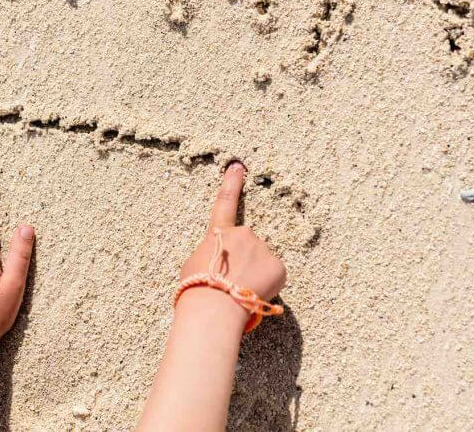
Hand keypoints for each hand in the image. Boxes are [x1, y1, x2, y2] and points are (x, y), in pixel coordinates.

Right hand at [138, 162, 286, 431]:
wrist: (213, 308)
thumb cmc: (197, 290)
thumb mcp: (195, 265)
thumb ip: (211, 254)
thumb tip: (220, 261)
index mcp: (219, 234)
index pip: (225, 203)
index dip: (231, 183)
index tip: (239, 165)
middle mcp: (243, 234)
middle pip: (248, 247)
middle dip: (244, 262)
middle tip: (231, 284)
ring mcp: (262, 248)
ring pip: (262, 262)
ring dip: (255, 275)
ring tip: (240, 292)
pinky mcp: (278, 265)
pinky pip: (274, 275)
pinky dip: (267, 286)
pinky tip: (254, 294)